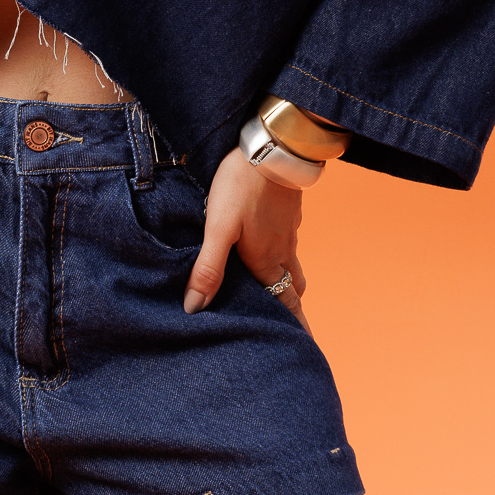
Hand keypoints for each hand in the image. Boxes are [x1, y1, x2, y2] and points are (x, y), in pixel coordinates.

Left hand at [184, 147, 308, 322]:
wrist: (273, 146)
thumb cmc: (242, 187)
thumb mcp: (218, 229)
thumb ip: (209, 268)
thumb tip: (195, 308)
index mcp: (267, 261)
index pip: (286, 304)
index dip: (293, 327)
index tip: (299, 348)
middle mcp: (283, 250)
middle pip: (294, 289)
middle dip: (293, 311)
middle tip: (292, 330)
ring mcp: (289, 229)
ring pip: (293, 264)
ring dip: (289, 282)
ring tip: (280, 293)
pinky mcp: (288, 210)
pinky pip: (289, 241)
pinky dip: (284, 254)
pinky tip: (270, 246)